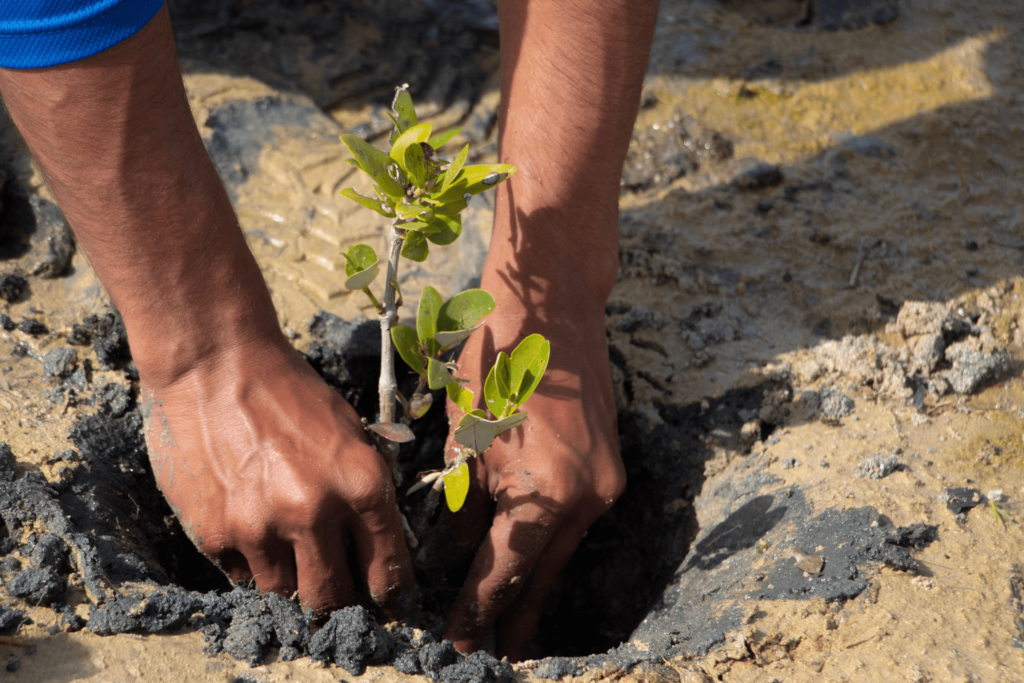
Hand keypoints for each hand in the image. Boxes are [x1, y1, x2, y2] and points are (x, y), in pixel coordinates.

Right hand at [142, 335, 413, 615]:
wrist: (214, 362)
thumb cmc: (288, 391)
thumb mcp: (350, 432)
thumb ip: (364, 490)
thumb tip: (376, 545)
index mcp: (361, 485)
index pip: (387, 572)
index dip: (390, 595)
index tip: (387, 603)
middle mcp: (314, 513)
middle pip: (332, 598)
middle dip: (336, 597)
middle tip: (332, 582)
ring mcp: (260, 528)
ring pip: (284, 592)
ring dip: (288, 577)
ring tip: (283, 540)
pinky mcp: (214, 534)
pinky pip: (240, 574)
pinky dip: (249, 559)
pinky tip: (248, 521)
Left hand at [437, 295, 624, 660]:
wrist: (555, 305)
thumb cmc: (497, 361)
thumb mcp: (466, 437)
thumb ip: (467, 505)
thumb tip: (457, 555)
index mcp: (547, 494)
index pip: (503, 571)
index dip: (477, 610)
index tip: (458, 644)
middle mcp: (588, 499)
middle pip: (543, 573)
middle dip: (515, 617)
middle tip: (494, 657)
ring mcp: (607, 484)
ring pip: (561, 549)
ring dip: (534, 584)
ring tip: (511, 624)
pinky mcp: (610, 467)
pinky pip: (575, 521)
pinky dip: (550, 545)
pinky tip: (533, 563)